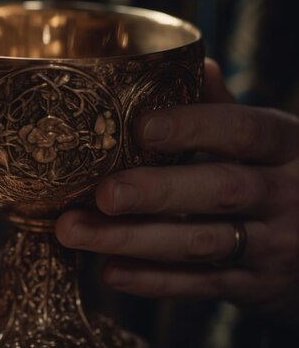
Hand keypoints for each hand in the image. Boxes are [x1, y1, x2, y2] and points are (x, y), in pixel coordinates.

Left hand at [56, 58, 298, 322]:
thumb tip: (201, 66)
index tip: (140, 128)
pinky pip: (199, 284)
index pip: (244, 131)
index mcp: (288, 147)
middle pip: (219, 190)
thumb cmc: (282, 181)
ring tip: (75, 231)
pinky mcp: (253, 286)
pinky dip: (151, 280)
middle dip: (155, 192)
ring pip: (200, 243)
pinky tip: (109, 271)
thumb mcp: (273, 145)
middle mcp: (286, 196)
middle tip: (102, 193)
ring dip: (132, 239)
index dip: (194, 127)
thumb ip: (230, 112)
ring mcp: (273, 247)